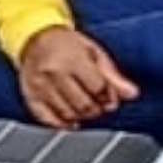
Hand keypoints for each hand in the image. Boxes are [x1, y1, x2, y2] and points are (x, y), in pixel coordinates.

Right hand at [17, 25, 138, 130]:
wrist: (35, 38)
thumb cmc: (67, 44)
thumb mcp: (94, 52)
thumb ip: (113, 75)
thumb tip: (132, 94)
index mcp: (72, 58)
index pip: (98, 88)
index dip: (108, 96)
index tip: (109, 95)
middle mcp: (53, 72)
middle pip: (84, 105)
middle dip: (96, 108)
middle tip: (98, 102)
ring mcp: (39, 86)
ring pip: (68, 116)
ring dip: (81, 116)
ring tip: (84, 106)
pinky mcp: (30, 97)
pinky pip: (49, 121)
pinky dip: (63, 124)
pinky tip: (70, 118)